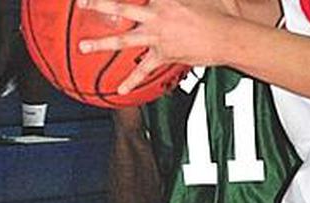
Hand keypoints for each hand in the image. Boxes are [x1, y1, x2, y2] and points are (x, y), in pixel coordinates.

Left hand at [76, 0, 230, 93]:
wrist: (229, 38)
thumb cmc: (218, 14)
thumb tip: (167, 0)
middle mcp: (157, 15)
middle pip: (121, 7)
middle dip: (99, 4)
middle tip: (81, 3)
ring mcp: (159, 36)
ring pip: (125, 39)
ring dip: (103, 43)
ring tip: (84, 46)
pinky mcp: (165, 55)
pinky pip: (145, 68)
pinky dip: (132, 79)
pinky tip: (120, 88)